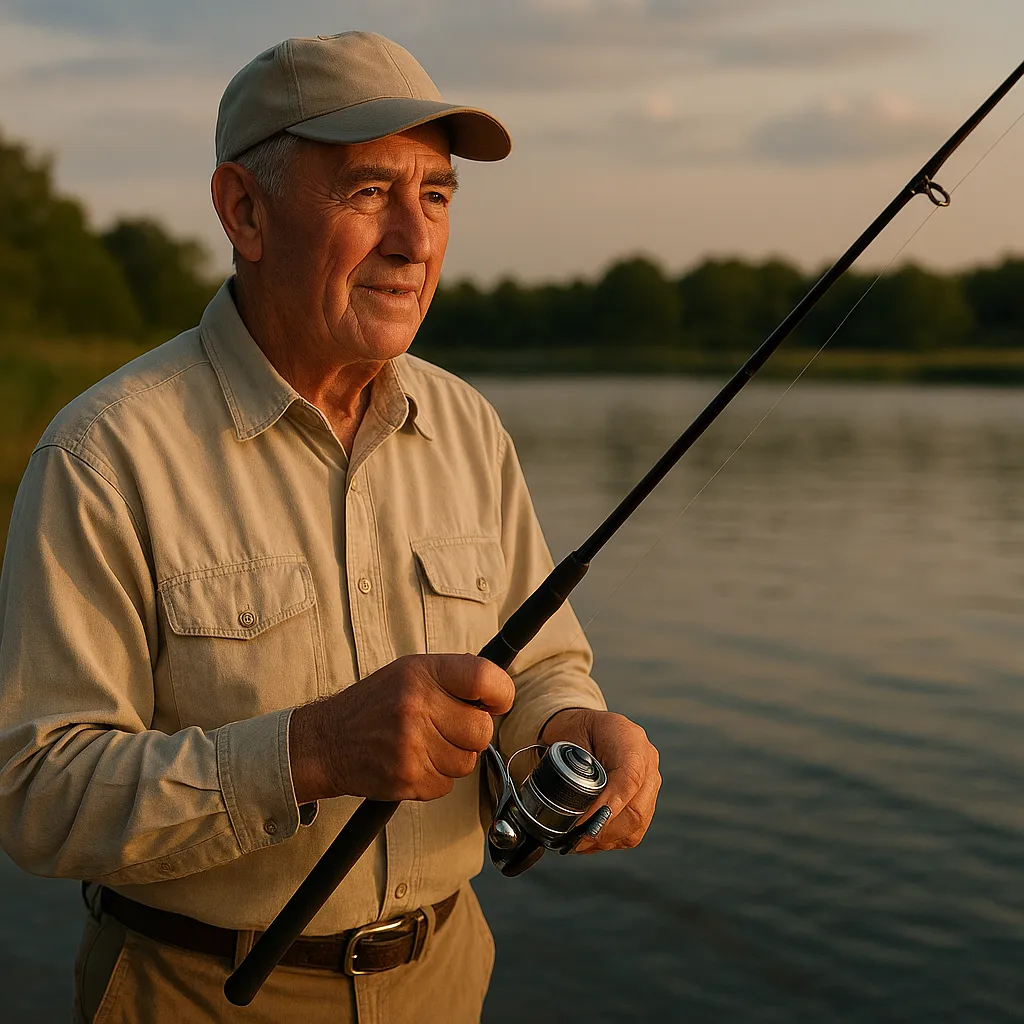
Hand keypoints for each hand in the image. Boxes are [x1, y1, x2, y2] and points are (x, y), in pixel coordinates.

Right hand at [289, 654, 514, 802]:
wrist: (325, 741)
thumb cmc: (376, 705)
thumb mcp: (410, 673)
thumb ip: (453, 679)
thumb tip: (500, 698)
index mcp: (421, 672)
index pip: (484, 677)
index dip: (501, 693)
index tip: (496, 702)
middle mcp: (416, 705)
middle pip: (482, 729)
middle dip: (472, 733)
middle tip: (449, 728)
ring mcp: (411, 744)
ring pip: (467, 762)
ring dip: (453, 759)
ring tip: (425, 745)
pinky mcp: (406, 778)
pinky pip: (447, 785)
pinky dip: (436, 779)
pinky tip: (413, 763)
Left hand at [541, 708, 660, 853]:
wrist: (587, 726)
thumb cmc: (575, 730)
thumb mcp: (569, 738)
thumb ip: (572, 767)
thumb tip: (572, 810)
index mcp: (629, 738)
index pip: (628, 779)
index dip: (607, 806)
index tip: (583, 822)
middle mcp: (647, 760)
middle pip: (637, 807)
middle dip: (605, 828)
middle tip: (577, 838)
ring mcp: (650, 780)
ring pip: (638, 821)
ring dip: (608, 837)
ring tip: (580, 843)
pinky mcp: (647, 798)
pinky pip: (636, 827)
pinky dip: (614, 838)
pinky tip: (593, 840)